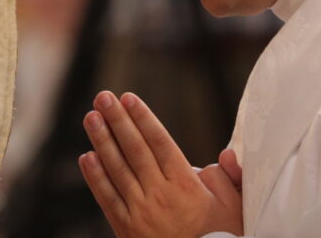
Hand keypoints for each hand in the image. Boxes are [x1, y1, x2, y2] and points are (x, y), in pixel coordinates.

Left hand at [79, 90, 243, 237]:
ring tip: (90, 117)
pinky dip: (96, 178)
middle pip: (135, 150)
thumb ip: (230, 178)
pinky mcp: (127, 229)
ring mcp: (141, 213)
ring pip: (117, 170)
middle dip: (118, 121)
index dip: (143, 119)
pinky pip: (108, 199)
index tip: (128, 98)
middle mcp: (160, 196)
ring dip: (102, 141)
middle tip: (103, 97)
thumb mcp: (233, 208)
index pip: (160, 143)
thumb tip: (227, 154)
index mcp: (186, 186)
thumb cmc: (219, 237)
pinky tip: (87, 157)